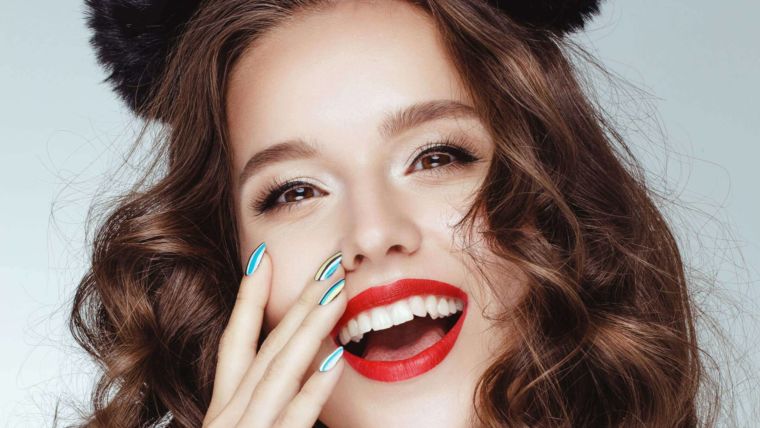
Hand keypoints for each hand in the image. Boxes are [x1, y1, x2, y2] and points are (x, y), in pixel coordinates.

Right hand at [203, 244, 346, 426]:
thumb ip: (260, 410)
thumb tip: (292, 382)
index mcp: (223, 409)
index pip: (234, 343)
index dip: (249, 297)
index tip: (263, 256)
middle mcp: (230, 415)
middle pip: (267, 348)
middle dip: (298, 302)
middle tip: (329, 265)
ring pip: (280, 370)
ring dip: (309, 328)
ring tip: (337, 293)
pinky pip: (294, 418)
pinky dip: (313, 390)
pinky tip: (336, 361)